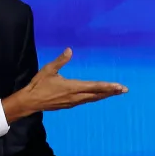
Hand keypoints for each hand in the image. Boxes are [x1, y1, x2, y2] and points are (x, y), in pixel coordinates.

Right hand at [3, 48, 126, 121]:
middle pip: (97, 94)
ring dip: (104, 95)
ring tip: (116, 92)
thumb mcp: (48, 70)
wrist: (30, 102)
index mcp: (72, 87)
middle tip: (124, 90)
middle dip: (111, 92)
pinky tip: (99, 95)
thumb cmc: (38, 85)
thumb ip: (60, 60)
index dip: (108, 86)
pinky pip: (86, 100)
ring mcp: (73, 102)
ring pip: (93, 99)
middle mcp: (75, 97)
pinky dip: (95, 97)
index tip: (119, 86)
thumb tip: (70, 50)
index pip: (94, 87)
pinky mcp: (70, 105)